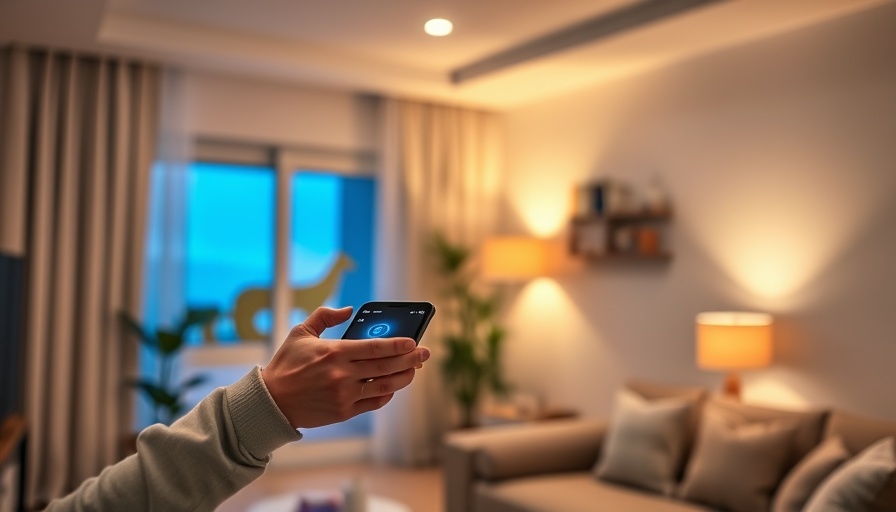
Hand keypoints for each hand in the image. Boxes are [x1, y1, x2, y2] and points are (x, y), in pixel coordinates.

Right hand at [261, 306, 430, 428]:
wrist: (271, 401)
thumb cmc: (286, 364)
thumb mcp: (301, 333)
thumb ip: (325, 316)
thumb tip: (348, 309)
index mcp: (335, 352)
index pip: (376, 348)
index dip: (399, 345)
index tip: (414, 341)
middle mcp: (343, 375)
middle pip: (386, 366)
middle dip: (410, 359)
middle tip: (425, 354)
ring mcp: (344, 395)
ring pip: (384, 386)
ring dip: (404, 378)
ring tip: (414, 370)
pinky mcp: (344, 412)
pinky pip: (373, 403)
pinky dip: (386, 394)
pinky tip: (393, 386)